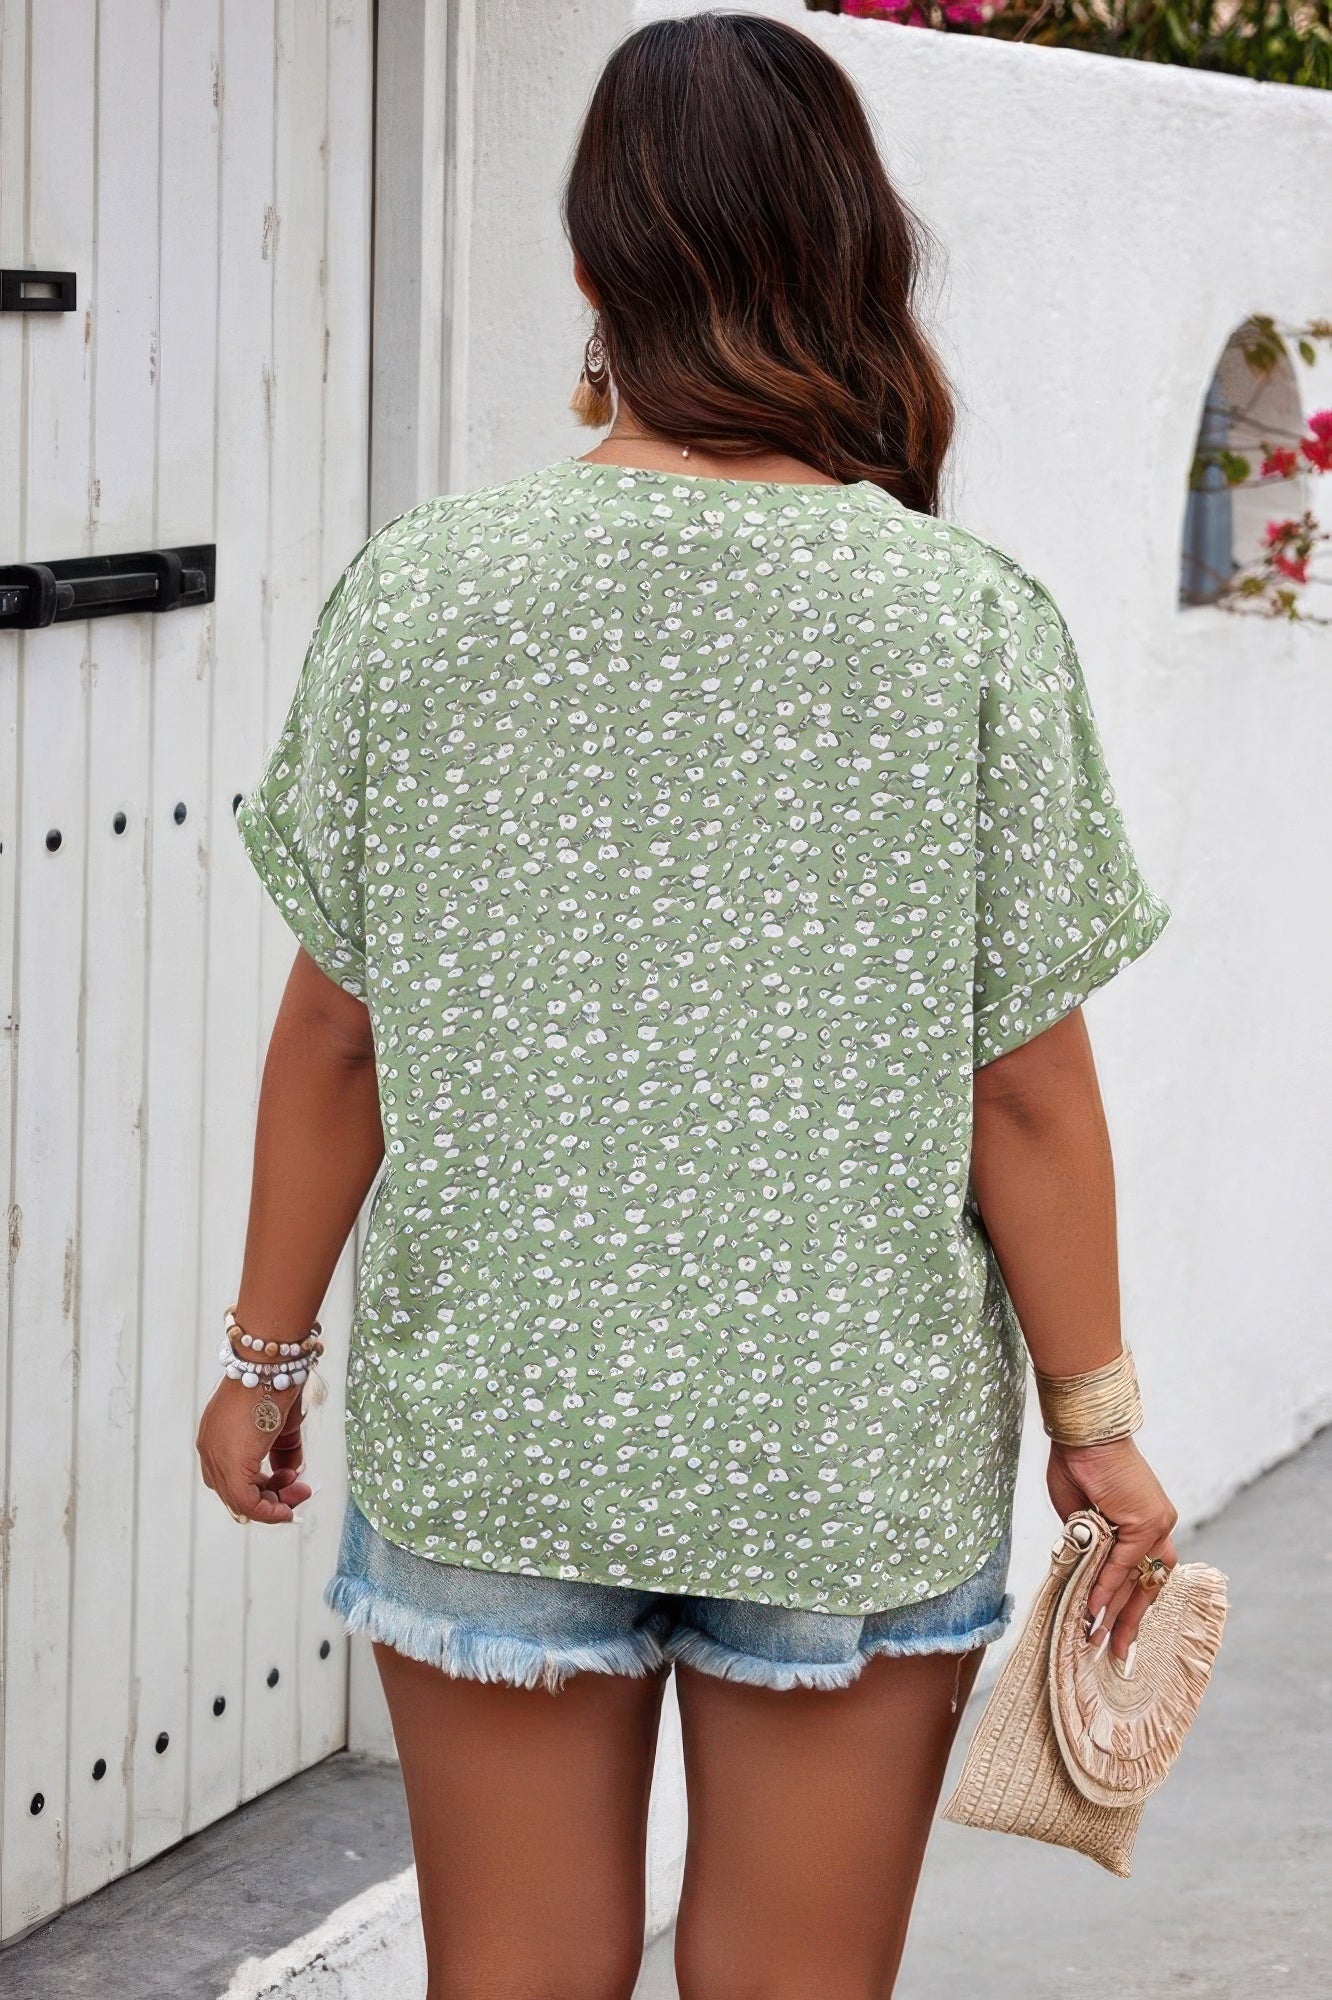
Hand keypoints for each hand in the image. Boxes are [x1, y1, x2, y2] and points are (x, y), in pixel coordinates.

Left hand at [196, 1376, 311, 1523]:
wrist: (271, 1367)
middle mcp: (210, 1450)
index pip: (231, 1474)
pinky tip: (286, 1508)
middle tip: (297, 1492)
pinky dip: (268, 1511)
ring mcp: (216, 1459)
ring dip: (273, 1504)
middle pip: (235, 1491)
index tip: (287, 1483)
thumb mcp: (281, 1425)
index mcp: (216, 1436)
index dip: (261, 1486)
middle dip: (271, 1496)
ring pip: (240, 1501)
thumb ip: (285, 1453)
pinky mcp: (230, 1466)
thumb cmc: (275, 1385)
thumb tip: (291, 1473)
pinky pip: (247, 1503)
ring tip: (299, 1493)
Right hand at [1047, 1435, 1177, 1671]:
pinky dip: (1108, 1586)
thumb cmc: (1079, 1464)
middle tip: (1117, 1652)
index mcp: (1145, 1523)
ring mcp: (1157, 1523)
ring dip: (1119, 1612)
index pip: (1142, 1574)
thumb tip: (1083, 1577)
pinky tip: (1093, 1608)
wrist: (1085, 1433)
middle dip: (1131, 1621)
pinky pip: (1124, 1563)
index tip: (1114, 1631)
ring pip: (1139, 1579)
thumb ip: (1089, 1547)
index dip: (1128, 1605)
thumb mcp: (1080, 1517)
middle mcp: (1158, 1526)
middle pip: (1149, 1584)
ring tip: (1102, 1640)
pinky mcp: (1146, 1521)